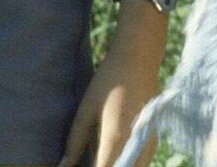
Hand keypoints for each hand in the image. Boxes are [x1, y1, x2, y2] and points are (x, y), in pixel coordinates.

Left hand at [60, 42, 158, 166]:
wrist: (137, 61)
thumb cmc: (108, 82)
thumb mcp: (87, 109)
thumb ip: (75, 141)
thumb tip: (64, 164)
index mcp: (115, 140)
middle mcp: (135, 149)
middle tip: (83, 161)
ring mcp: (147, 147)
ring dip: (113, 166)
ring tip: (94, 157)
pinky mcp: (152, 142)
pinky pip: (137, 164)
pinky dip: (123, 164)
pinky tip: (109, 154)